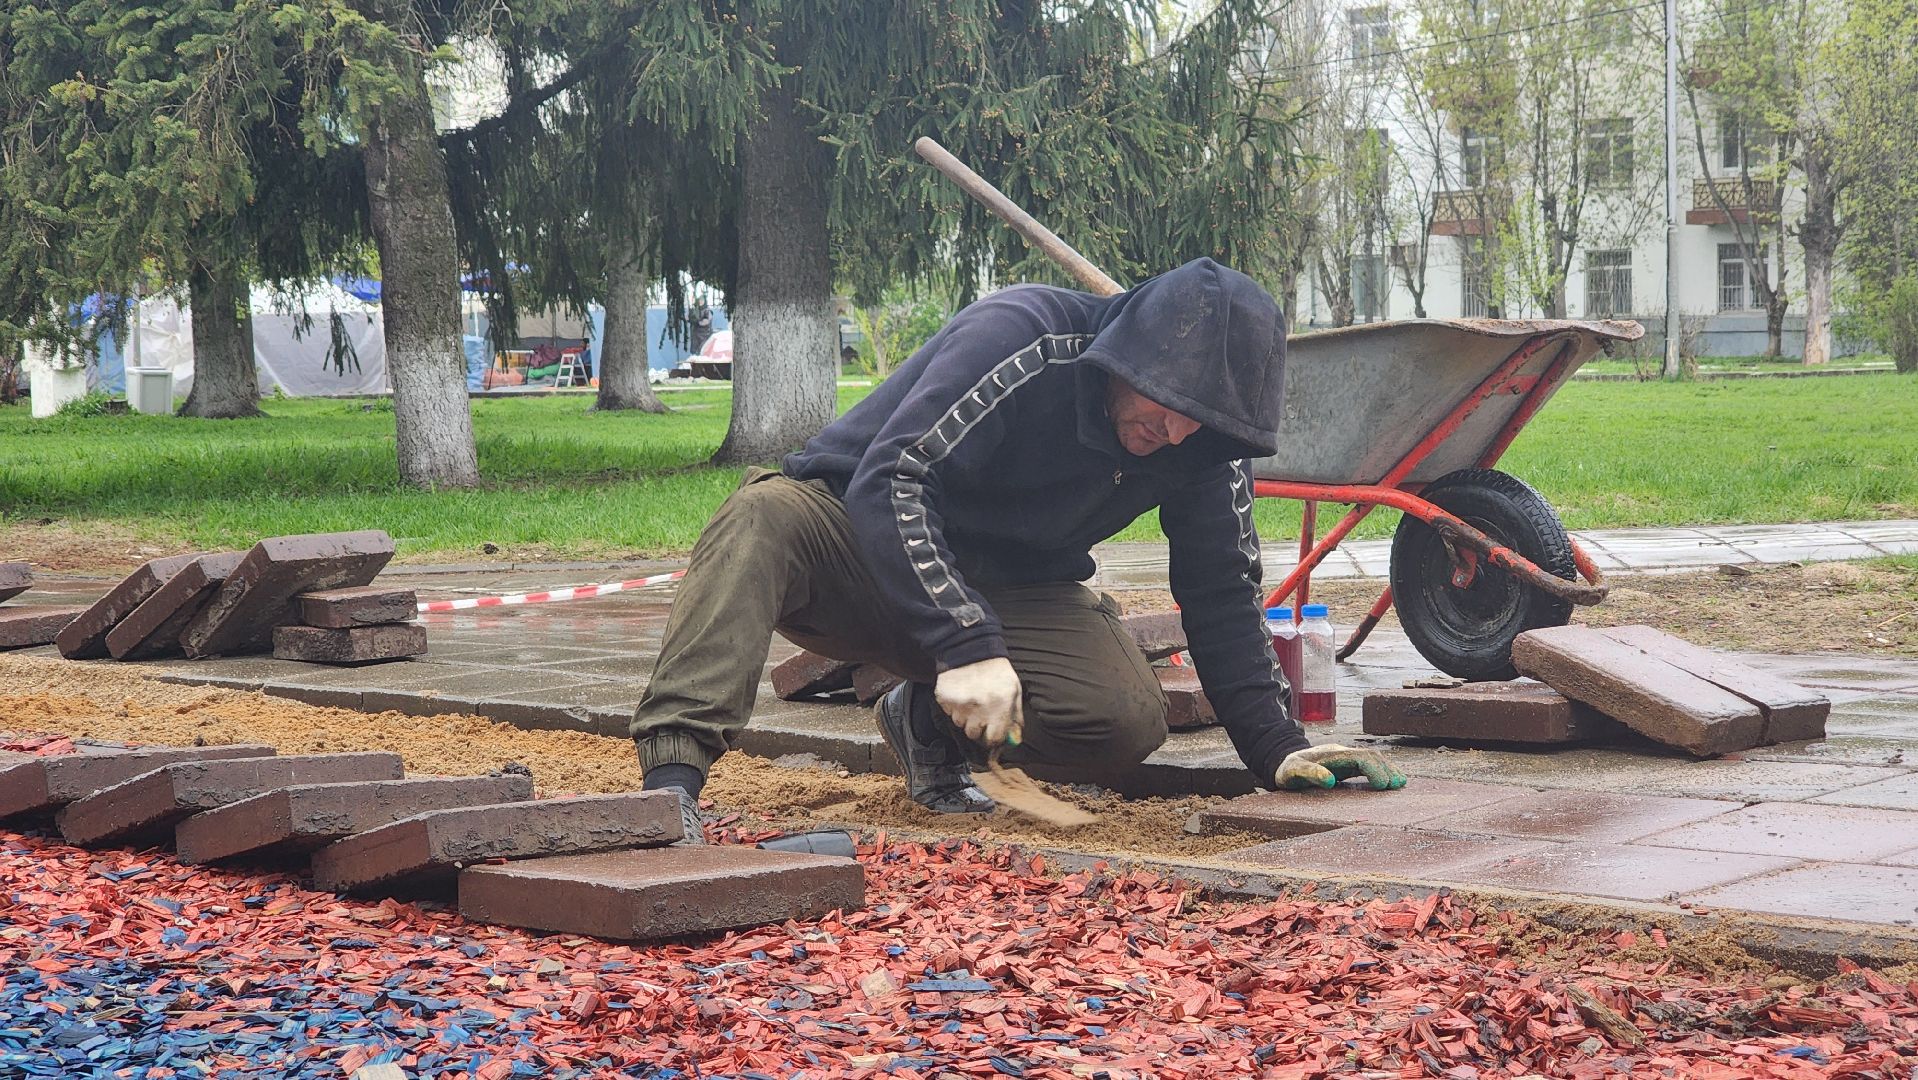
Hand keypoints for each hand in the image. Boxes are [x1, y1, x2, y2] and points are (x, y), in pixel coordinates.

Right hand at [935, 657, 1023, 748]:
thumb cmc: (995, 669)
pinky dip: (954, 706)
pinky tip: (961, 693)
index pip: (994, 738)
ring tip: (970, 699)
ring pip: (960, 723)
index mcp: (999, 707)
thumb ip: (1015, 714)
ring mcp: (959, 705)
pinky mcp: (945, 699)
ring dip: (965, 716)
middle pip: (974, 734)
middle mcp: (978, 709)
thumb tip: (1015, 734)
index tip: (992, 733)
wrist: (972, 648)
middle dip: (978, 726)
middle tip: (980, 712)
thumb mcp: (1014, 690)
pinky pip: (948, 712)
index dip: (993, 737)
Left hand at [1274, 744, 1405, 790]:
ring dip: (1387, 769)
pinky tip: (1391, 781)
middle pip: (1370, 756)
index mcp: (1332, 754)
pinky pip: (1368, 766)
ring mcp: (1346, 759)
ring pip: (1372, 759)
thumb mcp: (1293, 772)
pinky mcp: (1347, 766)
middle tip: (1398, 785)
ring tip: (1400, 783)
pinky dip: (1381, 772)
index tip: (1383, 785)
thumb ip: (1309, 774)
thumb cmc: (1287, 769)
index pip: (1359, 757)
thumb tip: (1329, 780)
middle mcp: (1342, 754)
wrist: (1283, 762)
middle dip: (1386, 769)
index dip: (1374, 769)